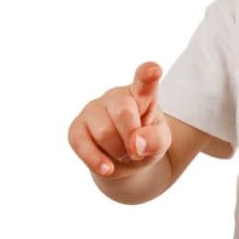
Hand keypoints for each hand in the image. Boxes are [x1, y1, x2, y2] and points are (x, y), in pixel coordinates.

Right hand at [67, 61, 171, 180]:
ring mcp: (94, 109)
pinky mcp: (77, 128)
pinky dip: (96, 160)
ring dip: (118, 151)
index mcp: (141, 93)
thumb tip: (136, 144)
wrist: (125, 160)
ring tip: (123, 153)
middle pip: (123, 112)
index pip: (144, 79)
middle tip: (137, 150)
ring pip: (103, 132)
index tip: (154, 71)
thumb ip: (156, 140)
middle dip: (132, 137)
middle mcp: (116, 96)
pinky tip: (107, 168)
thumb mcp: (161, 143)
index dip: (148, 74)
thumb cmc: (146, 142)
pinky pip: (81, 144)